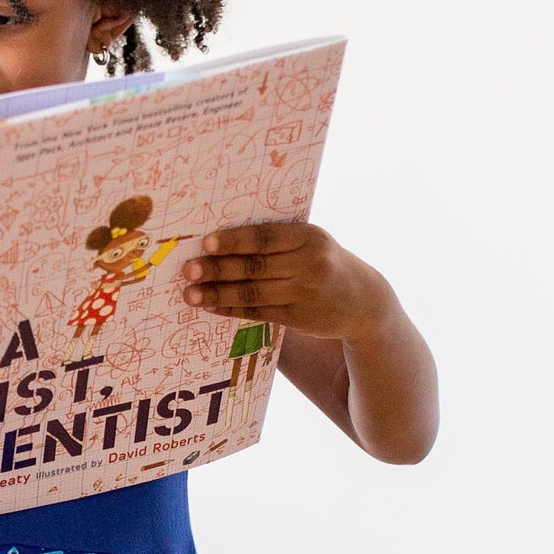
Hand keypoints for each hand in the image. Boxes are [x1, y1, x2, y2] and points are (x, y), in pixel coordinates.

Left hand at [181, 222, 390, 343]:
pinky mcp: (300, 317)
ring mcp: (305, 292)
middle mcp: (309, 264)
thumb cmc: (324, 262)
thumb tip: (221, 240)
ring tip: (191, 293)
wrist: (364, 300)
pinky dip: (232, 309)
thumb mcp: (311, 243)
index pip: (265, 237)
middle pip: (255, 266)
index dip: (234, 241)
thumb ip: (277, 240)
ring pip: (254, 293)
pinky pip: (259, 312)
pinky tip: (212, 306)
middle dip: (218, 268)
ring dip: (219, 293)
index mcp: (309, 236)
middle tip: (189, 269)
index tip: (206, 243)